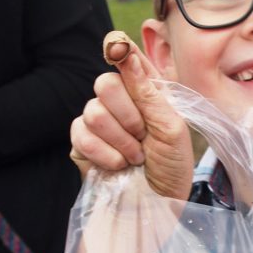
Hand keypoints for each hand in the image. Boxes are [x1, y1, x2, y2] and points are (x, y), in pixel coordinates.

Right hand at [70, 31, 193, 198]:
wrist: (156, 203)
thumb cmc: (171, 166)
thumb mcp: (172, 127)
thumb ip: (150, 93)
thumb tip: (126, 55)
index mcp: (144, 91)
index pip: (126, 57)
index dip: (119, 49)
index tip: (118, 49)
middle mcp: (118, 102)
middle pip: (104, 83)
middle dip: (128, 115)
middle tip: (143, 136)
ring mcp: (97, 121)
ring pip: (93, 112)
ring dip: (121, 140)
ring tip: (135, 156)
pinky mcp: (81, 142)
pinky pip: (81, 134)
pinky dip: (106, 154)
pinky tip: (119, 164)